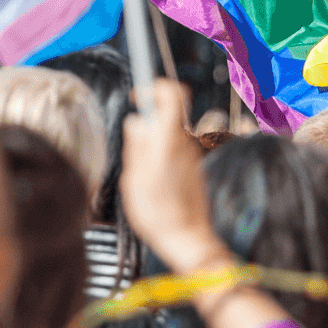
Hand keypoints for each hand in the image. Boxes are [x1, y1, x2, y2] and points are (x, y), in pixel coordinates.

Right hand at [120, 79, 228, 274]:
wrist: (187, 240)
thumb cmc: (157, 213)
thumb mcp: (134, 178)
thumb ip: (136, 145)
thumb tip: (137, 121)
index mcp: (169, 140)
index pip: (173, 94)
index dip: (156, 86)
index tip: (139, 95)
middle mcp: (185, 143)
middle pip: (167, 117)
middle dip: (147, 125)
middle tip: (133, 150)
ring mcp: (192, 156)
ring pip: (168, 136)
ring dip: (153, 146)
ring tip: (141, 176)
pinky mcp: (194, 169)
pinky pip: (174, 153)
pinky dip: (161, 160)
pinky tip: (153, 186)